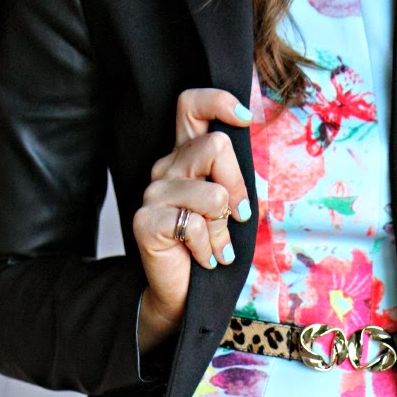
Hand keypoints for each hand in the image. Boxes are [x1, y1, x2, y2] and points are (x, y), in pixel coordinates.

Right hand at [132, 88, 252, 352]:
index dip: (219, 102)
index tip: (245, 118)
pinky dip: (208, 248)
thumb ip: (233, 179)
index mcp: (184, 158)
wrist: (183, 295)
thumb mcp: (229, 209)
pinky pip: (194, 225)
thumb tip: (252, 157)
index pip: (191, 106)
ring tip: (215, 248)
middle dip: (238, 187)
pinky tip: (202, 259)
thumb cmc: (210, 250)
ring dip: (223, 229)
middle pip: (216, 147)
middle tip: (236, 218)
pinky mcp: (145, 221)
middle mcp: (165, 170)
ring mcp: (152, 194)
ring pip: (212, 194)